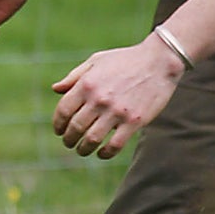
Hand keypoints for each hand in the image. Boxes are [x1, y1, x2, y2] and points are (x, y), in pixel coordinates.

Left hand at [49, 37, 185, 158]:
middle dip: (68, 139)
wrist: (159, 61)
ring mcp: (117, 111)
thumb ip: (74, 77)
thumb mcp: (96, 61)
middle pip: (75, 127)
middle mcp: (99, 99)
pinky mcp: (134, 121)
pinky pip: (115, 144)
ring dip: (83, 149)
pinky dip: (105, 153)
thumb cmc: (125, 60)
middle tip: (69, 143)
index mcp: (86, 84)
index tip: (59, 131)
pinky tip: (102, 153)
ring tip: (82, 151)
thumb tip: (55, 89)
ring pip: (92, 139)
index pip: (63, 111)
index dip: (58, 124)